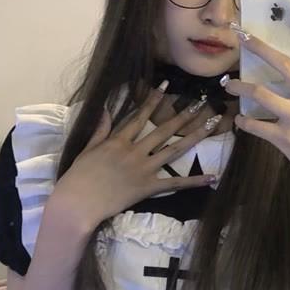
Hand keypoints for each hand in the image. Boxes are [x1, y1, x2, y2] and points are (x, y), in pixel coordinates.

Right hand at [51, 86, 219, 231]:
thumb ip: (100, 130)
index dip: (153, 100)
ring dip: (194, 137)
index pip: (140, 116)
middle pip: (164, 130)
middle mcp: (134, 151)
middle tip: (201, 104)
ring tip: (211, 126)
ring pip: (174, 150)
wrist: (78, 203)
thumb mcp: (87, 149)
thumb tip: (106, 109)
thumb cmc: (78, 177)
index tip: (165, 86)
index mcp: (118, 141)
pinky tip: (212, 177)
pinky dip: (194, 181)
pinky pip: (175, 184)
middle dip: (183, 115)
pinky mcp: (148, 187)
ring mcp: (143, 169)